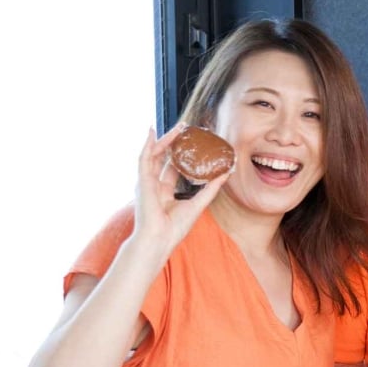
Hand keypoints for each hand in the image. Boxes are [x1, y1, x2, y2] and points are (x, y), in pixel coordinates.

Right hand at [131, 125, 229, 257]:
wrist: (159, 240)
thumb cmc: (174, 229)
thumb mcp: (198, 204)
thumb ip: (210, 188)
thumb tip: (225, 174)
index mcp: (164, 191)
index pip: (173, 167)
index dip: (182, 155)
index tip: (194, 143)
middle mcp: (153, 185)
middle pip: (164, 158)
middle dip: (174, 142)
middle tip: (187, 128)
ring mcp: (146, 182)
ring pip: (155, 154)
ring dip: (165, 139)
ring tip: (178, 127)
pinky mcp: (142, 181)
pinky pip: (144, 158)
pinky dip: (147, 144)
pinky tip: (152, 132)